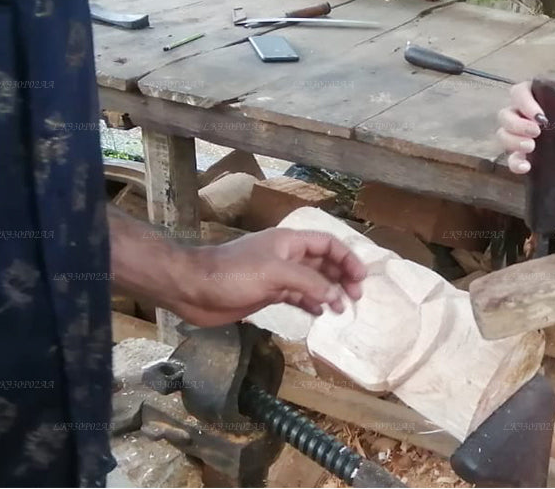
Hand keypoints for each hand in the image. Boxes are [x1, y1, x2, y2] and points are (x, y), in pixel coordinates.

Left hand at [173, 228, 366, 326]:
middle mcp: (286, 256)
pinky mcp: (267, 294)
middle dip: (341, 277)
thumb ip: (309, 283)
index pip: (327, 244)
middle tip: (356, 297)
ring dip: (328, 292)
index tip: (361, 278)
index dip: (347, 258)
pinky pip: (297, 297)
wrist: (193, 288)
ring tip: (341, 309)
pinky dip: (311, 304)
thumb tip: (337, 296)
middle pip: (323, 263)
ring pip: (312, 282)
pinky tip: (320, 313)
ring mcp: (277, 276)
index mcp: (289, 242)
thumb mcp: (275, 274)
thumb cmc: (233, 273)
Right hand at [495, 81, 554, 172]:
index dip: (524, 103)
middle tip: (537, 132)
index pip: (519, 92)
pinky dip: (515, 163)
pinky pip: (514, 159)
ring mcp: (527, 136)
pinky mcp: (532, 156)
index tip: (540, 116)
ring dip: (512, 141)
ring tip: (531, 147)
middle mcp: (527, 114)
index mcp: (540, 96)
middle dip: (516, 124)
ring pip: (504, 135)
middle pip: (506, 115)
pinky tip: (526, 166)